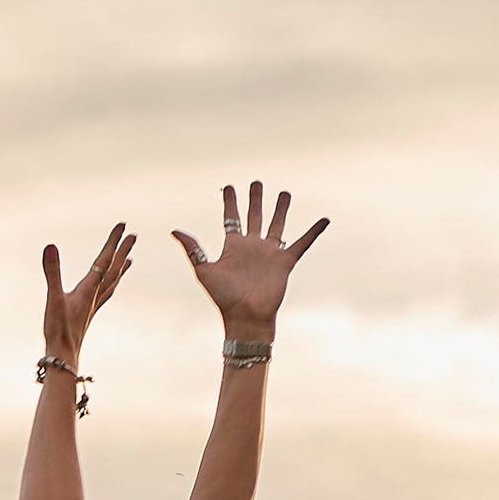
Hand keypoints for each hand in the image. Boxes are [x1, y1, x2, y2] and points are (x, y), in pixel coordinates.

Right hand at [40, 221, 132, 373]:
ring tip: (129, 260)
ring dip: (120, 269)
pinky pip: (104, 294)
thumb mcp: (53, 298)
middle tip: (133, 236)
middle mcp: (94, 295)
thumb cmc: (58, 329)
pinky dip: (110, 285)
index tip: (123, 226)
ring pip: (111, 283)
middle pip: (113, 270)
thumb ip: (52, 272)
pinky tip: (108, 287)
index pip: (104, 260)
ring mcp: (92, 305)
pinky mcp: (87, 314)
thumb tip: (50, 247)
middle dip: (122, 251)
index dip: (113, 242)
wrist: (63, 356)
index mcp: (89, 289)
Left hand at [173, 180, 326, 333]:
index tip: (229, 187)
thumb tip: (174, 230)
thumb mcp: (204, 270)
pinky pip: (302, 243)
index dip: (230, 202)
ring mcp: (269, 253)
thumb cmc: (223, 297)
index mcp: (233, 247)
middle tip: (256, 182)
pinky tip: (324, 219)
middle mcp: (252, 247)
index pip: (231, 218)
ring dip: (280, 209)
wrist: (246, 316)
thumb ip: (193, 249)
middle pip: (255, 216)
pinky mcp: (285, 262)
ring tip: (284, 193)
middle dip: (255, 199)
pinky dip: (314, 231)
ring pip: (277, 224)